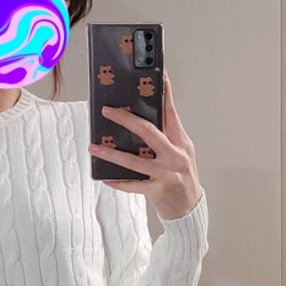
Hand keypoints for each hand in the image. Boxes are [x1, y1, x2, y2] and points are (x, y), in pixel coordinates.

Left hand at [88, 71, 202, 219]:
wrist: (191, 208)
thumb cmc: (182, 176)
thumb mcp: (181, 152)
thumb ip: (167, 136)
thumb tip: (142, 120)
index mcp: (181, 142)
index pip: (171, 113)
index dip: (165, 94)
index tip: (159, 77)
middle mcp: (175, 155)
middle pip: (149, 131)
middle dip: (126, 119)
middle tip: (107, 110)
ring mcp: (166, 173)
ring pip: (134, 161)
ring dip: (111, 154)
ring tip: (94, 147)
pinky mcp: (157, 190)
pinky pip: (133, 185)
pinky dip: (118, 182)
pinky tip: (105, 178)